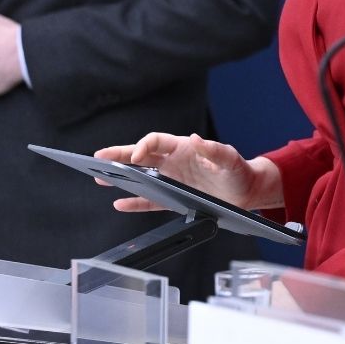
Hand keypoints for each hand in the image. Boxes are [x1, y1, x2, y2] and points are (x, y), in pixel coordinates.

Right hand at [95, 132, 260, 211]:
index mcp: (183, 148)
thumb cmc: (239, 171)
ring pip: (140, 177)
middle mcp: (173, 162)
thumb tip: (196, 140)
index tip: (136, 155)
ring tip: (99, 178)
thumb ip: (215, 151)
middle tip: (98, 157)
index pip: (155, 141)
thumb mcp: (230, 160)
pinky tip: (119, 204)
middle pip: (140, 155)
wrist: (246, 193)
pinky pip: (149, 201)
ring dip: (121, 178)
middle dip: (119, 155)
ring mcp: (171, 180)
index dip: (143, 146)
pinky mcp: (174, 199)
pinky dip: (135, 203)